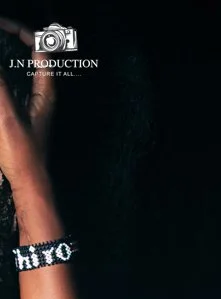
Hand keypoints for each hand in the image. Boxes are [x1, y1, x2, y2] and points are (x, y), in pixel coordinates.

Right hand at [0, 16, 54, 192]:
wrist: (29, 183)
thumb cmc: (24, 154)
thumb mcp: (6, 115)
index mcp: (46, 93)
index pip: (41, 51)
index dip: (23, 32)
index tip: (2, 24)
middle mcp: (42, 96)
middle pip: (31, 57)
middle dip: (13, 40)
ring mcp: (32, 105)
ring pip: (21, 71)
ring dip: (7, 57)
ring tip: (0, 43)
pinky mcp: (21, 115)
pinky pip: (11, 86)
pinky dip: (4, 76)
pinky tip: (1, 74)